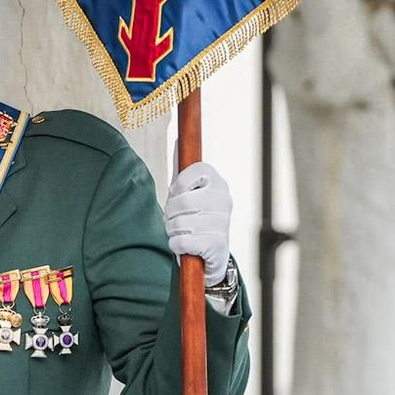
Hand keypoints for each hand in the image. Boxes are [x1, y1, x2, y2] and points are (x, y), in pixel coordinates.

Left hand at [164, 161, 232, 286]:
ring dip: (173, 230)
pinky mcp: (217, 245)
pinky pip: (180, 242)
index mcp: (218, 183)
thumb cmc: (196, 218)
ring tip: (184, 232)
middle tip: (177, 219)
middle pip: (180, 200)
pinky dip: (176, 245)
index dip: (179, 185)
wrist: (212, 254)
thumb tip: (178, 140)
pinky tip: (187, 246)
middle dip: (170, 213)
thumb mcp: (189, 191)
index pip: (196, 170)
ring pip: (178, 223)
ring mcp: (222, 223)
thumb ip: (182, 169)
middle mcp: (224, 200)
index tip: (179, 194)